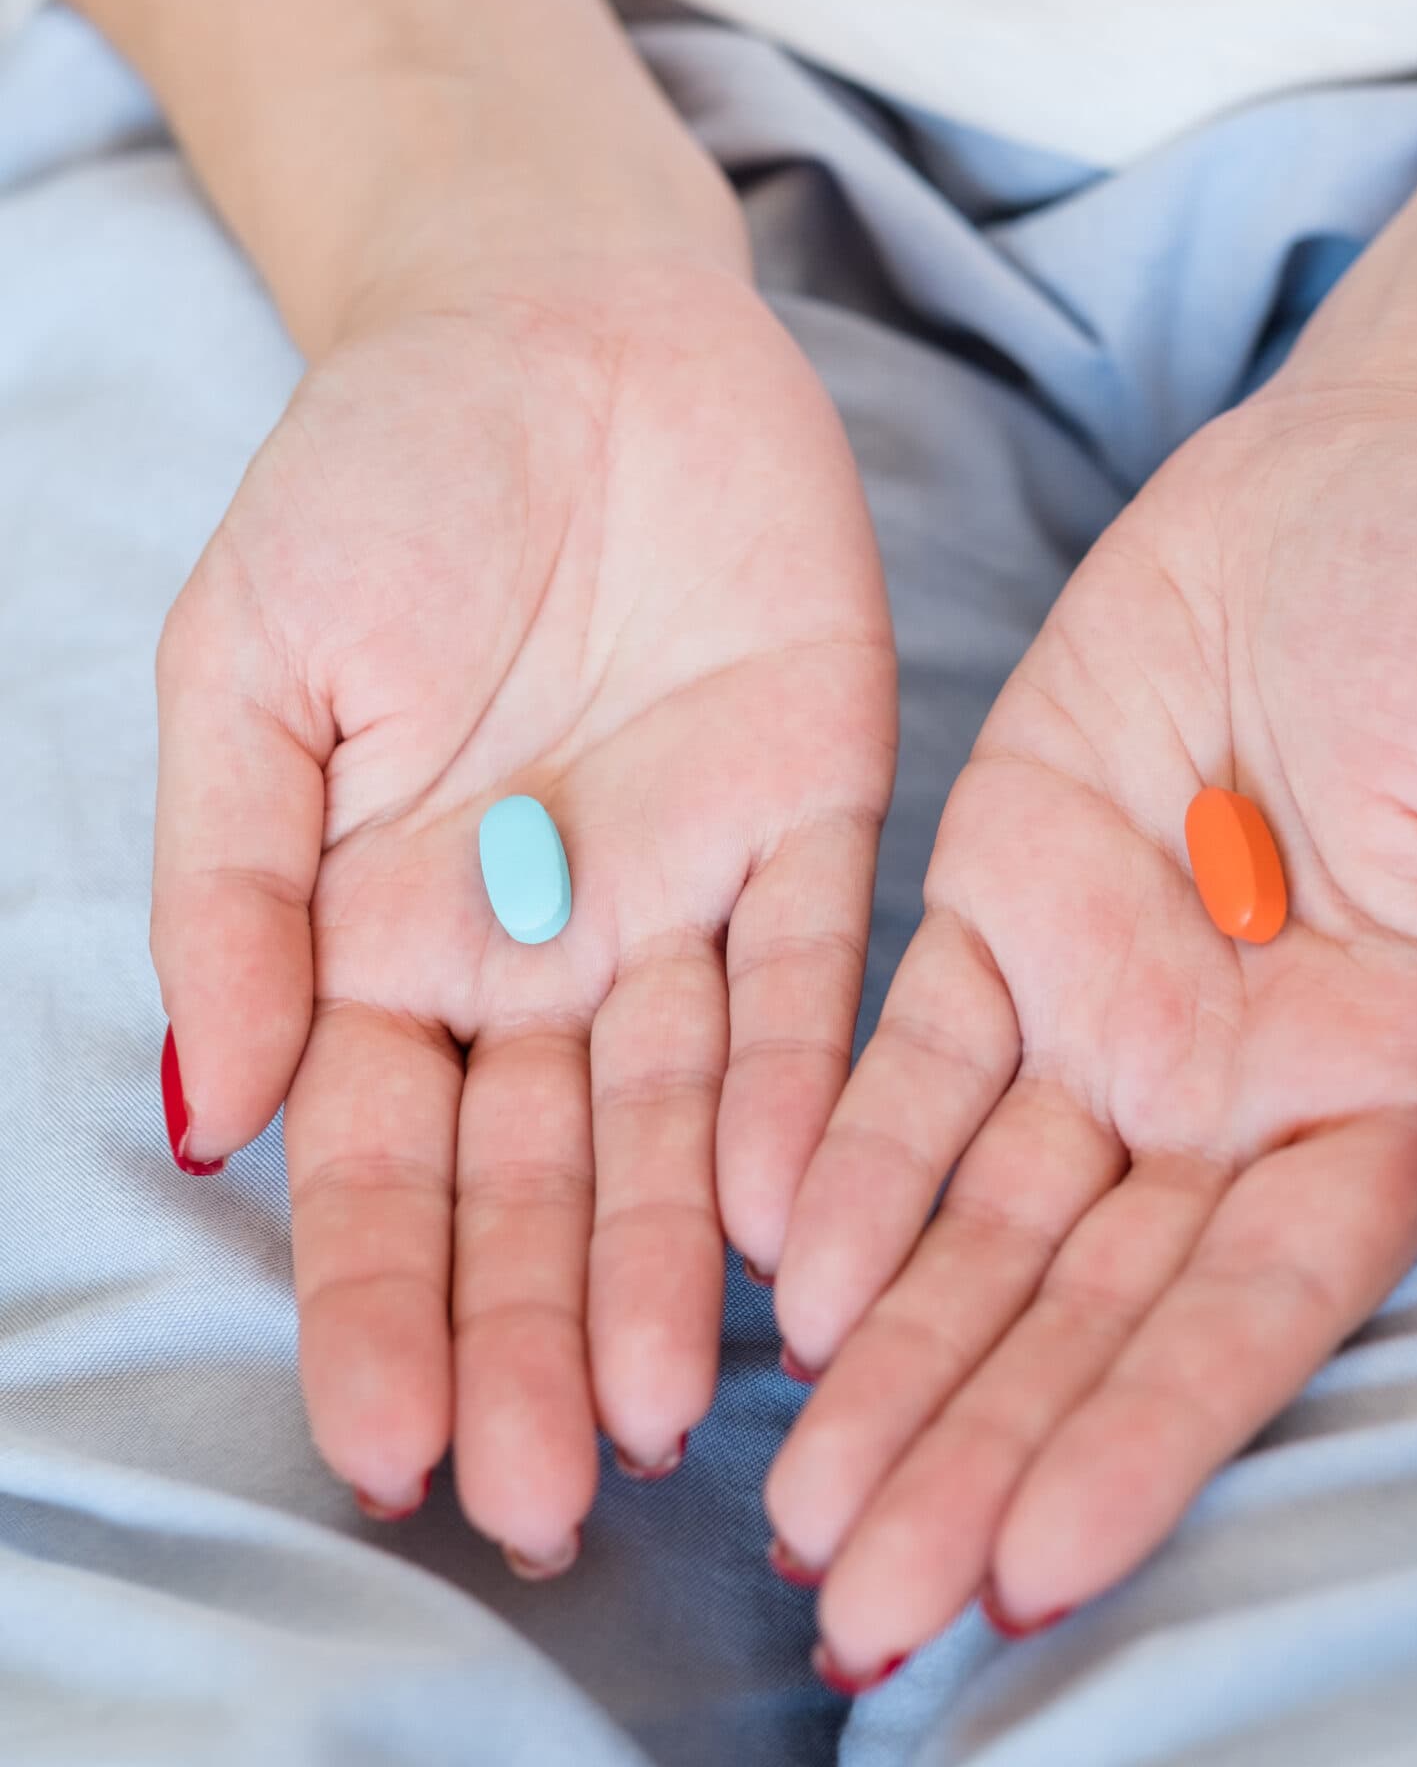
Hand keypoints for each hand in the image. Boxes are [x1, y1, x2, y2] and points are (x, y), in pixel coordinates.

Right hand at [150, 249, 894, 1567]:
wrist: (554, 315)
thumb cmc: (379, 475)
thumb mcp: (252, 664)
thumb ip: (230, 885)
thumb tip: (207, 1114)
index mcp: (387, 931)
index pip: (381, 1157)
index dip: (381, 1301)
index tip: (389, 1447)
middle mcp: (543, 946)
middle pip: (538, 1179)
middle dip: (537, 1335)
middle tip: (550, 1498)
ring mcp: (684, 889)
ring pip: (678, 1117)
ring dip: (671, 1265)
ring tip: (673, 1417)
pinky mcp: (814, 810)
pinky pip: (810, 976)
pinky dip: (798, 1091)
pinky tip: (794, 1219)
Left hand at [765, 381, 1416, 1674]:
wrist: (1359, 465)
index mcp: (1379, 1088)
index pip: (1254, 1302)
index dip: (1151, 1433)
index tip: (1041, 1564)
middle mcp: (1226, 1085)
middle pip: (1091, 1305)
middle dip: (979, 1450)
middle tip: (862, 1606)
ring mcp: (1101, 1004)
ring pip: (982, 1221)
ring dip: (891, 1361)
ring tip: (797, 1508)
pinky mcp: (997, 903)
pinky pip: (907, 1061)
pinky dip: (845, 1167)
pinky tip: (777, 1274)